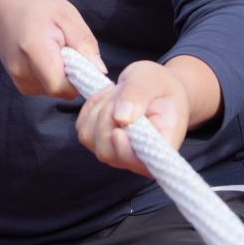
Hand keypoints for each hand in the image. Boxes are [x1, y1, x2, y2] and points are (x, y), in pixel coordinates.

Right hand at [0, 0, 100, 100]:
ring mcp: (18, 79)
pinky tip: (47, 57)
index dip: (77, 80)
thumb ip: (84, 42)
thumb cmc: (37, 8)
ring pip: (53, 91)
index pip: (60, 86)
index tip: (84, 63)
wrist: (3, 8)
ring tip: (55, 50)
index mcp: (34, 50)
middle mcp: (21, 70)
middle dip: (71, 76)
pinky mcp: (19, 83)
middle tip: (69, 50)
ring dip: (62, 75)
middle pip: (59, 90)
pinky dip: (52, 76)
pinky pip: (45, 88)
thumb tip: (99, 70)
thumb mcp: (67, 15)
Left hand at [76, 59, 186, 177]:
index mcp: (161, 146)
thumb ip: (138, 96)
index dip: (124, 152)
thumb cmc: (159, 85)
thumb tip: (122, 118)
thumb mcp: (152, 81)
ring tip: (118, 94)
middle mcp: (138, 157)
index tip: (119, 132)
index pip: (140, 164)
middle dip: (107, 118)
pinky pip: (82, 128)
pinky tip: (108, 97)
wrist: (154, 86)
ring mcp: (117, 152)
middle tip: (121, 95)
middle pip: (107, 151)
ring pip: (90, 139)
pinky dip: (90, 108)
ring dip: (98, 110)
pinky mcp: (99, 142)